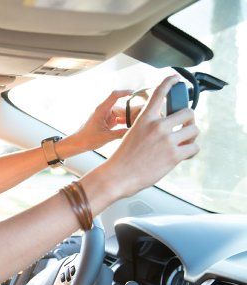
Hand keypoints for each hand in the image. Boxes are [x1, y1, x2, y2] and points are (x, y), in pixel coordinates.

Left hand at [66, 90, 135, 151]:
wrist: (78, 143)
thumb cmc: (87, 139)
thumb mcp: (106, 137)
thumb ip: (121, 133)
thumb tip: (134, 131)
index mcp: (101, 109)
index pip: (115, 95)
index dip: (125, 92)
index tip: (136, 93)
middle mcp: (104, 110)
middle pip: (122, 107)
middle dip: (132, 111)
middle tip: (142, 118)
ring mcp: (106, 116)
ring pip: (121, 114)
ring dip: (129, 118)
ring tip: (138, 124)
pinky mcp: (107, 121)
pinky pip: (119, 119)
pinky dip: (125, 122)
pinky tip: (132, 128)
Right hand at [102, 75, 199, 197]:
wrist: (118, 176)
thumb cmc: (123, 159)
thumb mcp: (132, 134)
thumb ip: (149, 127)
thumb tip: (165, 126)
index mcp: (144, 119)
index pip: (159, 93)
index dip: (169, 82)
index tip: (176, 79)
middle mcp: (157, 126)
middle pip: (188, 112)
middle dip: (189, 120)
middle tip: (185, 127)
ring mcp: (167, 140)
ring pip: (194, 130)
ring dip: (192, 136)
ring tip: (185, 142)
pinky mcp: (174, 155)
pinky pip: (194, 147)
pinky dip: (191, 151)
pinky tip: (184, 155)